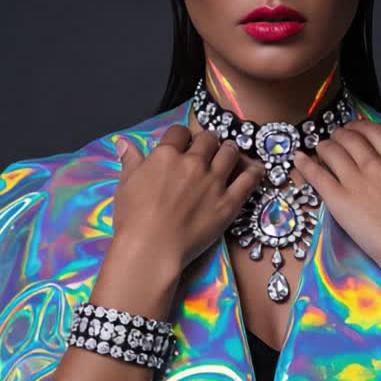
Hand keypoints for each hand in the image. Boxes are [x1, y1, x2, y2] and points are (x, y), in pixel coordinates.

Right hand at [111, 120, 262, 275]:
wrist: (151, 248)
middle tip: (208, 147)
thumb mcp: (126, 185)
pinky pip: (248, 180)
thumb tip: (124, 143)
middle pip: (208, 139)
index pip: (179, 132)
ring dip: (229, 149)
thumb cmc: (133, 219)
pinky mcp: (229, 202)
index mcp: (167, 155)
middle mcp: (193, 162)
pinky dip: (254, 171)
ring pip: (230, 152)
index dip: (182, 135)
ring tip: (229, 153)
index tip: (183, 142)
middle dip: (208, 140)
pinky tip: (256, 168)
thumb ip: (130, 161)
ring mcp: (214, 181)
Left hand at [291, 118, 380, 274]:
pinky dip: (304, 163)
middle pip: (348, 138)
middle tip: (334, 140)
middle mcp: (374, 165)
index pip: (372, 131)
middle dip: (338, 135)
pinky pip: (317, 175)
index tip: (352, 129)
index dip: (358, 126)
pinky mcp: (339, 200)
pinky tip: (297, 157)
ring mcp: (355, 181)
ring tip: (320, 150)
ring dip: (323, 147)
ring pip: (331, 151)